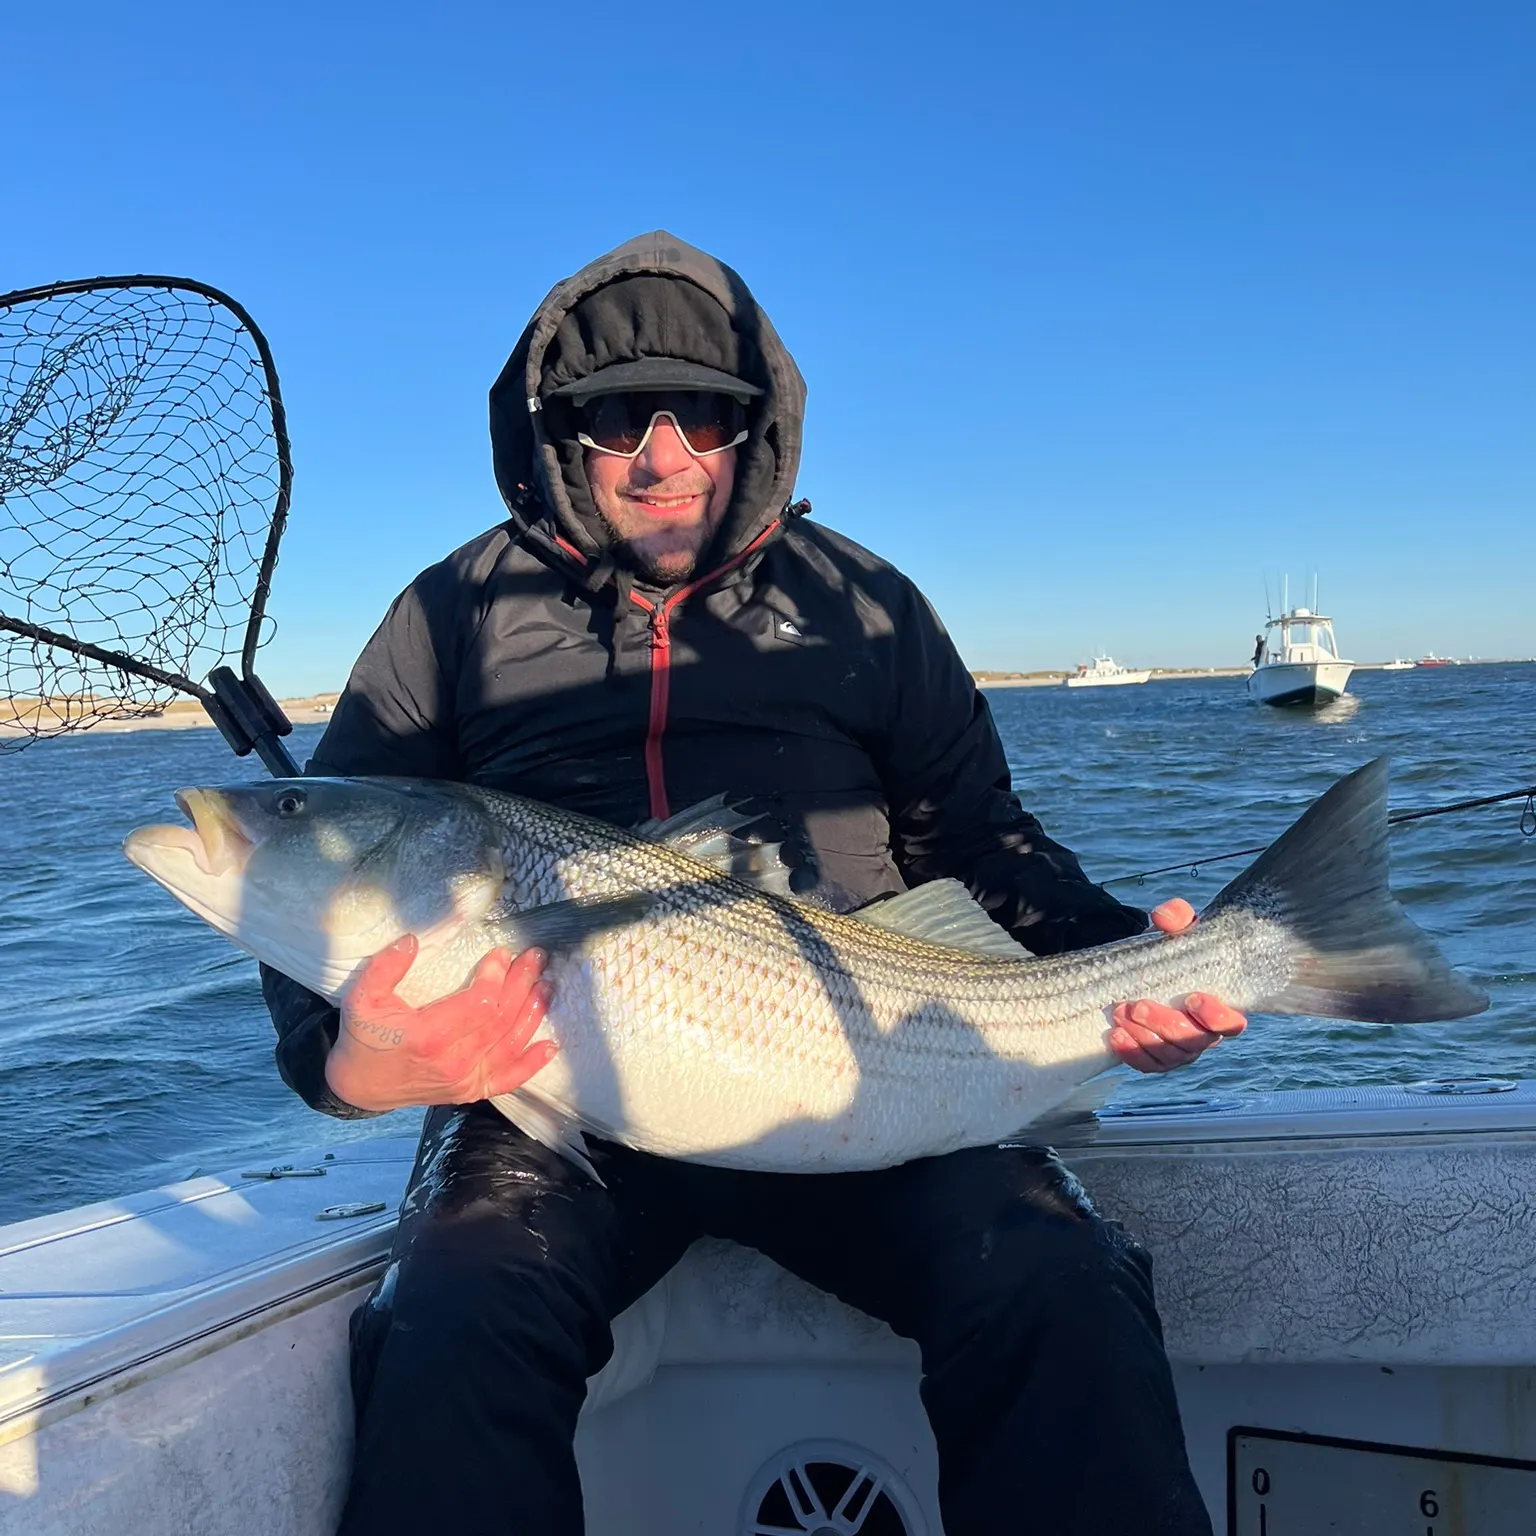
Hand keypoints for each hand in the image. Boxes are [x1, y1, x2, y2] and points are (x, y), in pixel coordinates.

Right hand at [324, 936, 556, 1111]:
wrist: (359, 1086)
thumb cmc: (364, 1038)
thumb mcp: (362, 998)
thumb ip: (386, 968)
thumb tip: (412, 940)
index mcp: (428, 1037)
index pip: (480, 1004)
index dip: (496, 977)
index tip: (501, 954)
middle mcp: (453, 1062)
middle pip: (501, 1019)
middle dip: (523, 984)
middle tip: (536, 957)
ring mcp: (465, 1080)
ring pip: (511, 1044)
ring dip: (533, 1013)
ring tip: (547, 984)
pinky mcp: (470, 1091)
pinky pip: (509, 1079)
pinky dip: (532, 1064)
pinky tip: (550, 1045)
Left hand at [1109, 899, 1246, 1073]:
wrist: (1144, 968)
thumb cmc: (1170, 950)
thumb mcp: (1175, 929)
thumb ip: (1176, 916)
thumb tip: (1166, 917)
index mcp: (1218, 1005)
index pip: (1232, 1024)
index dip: (1216, 1017)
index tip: (1192, 997)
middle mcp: (1204, 1032)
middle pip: (1195, 1042)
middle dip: (1165, 1025)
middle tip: (1136, 1005)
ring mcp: (1180, 1049)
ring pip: (1170, 1056)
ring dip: (1143, 1038)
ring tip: (1119, 1013)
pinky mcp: (1157, 1057)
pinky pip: (1148, 1065)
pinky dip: (1131, 1053)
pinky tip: (1115, 1036)